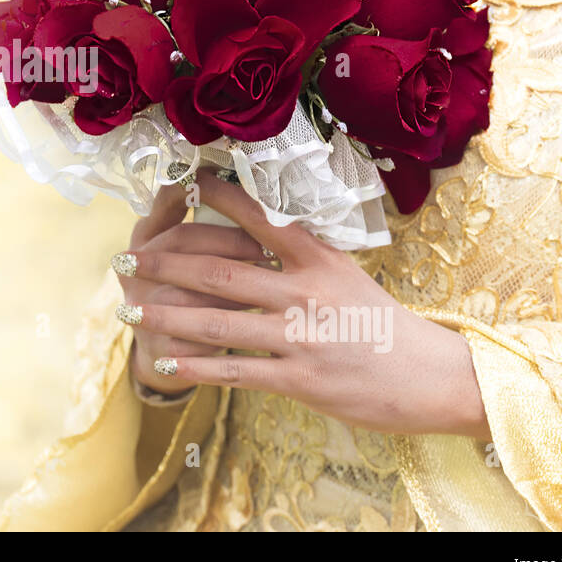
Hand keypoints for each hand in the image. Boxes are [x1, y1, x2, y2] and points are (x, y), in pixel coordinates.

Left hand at [116, 172, 489, 439]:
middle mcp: (305, 290)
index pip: (257, 216)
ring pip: (216, 320)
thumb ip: (304, 256)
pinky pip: (234, 370)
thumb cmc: (385, 325)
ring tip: (130, 310)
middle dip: (166, 262)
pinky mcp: (299, 378)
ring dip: (166, 315)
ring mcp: (300, 336)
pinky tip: (166, 362)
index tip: (180, 182)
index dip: (214, 197)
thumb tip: (261, 229)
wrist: (434, 377)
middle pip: (218, 269)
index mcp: (318, 257)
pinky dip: (195, 367)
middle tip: (127, 258)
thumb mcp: (349, 275)